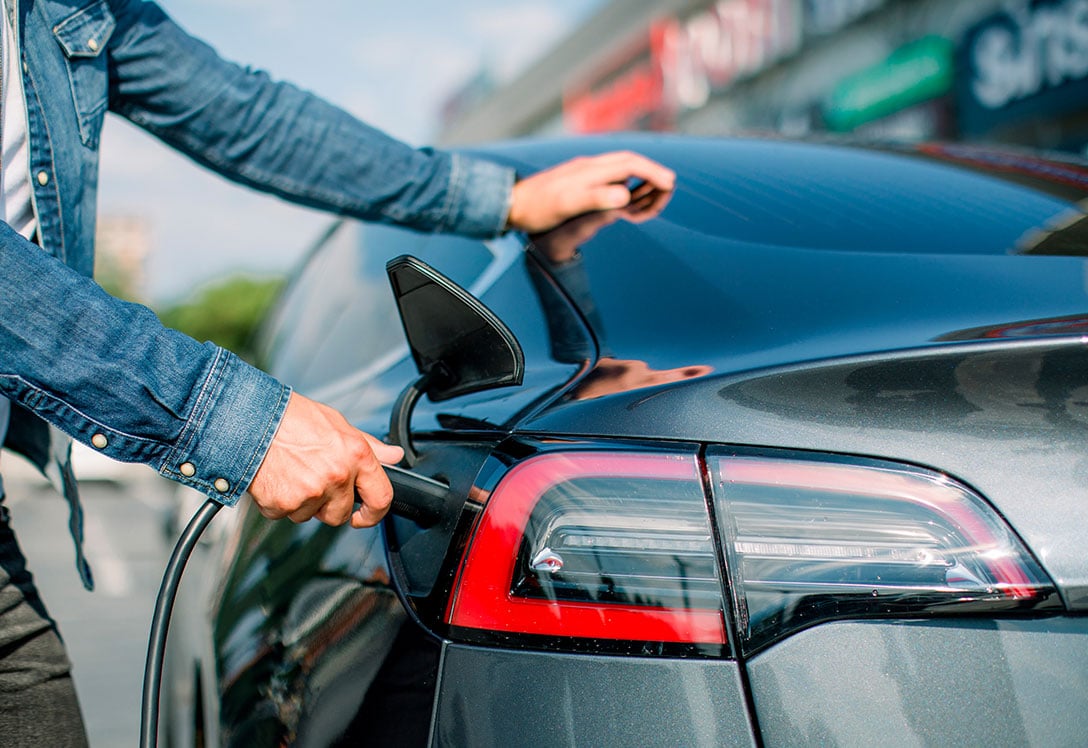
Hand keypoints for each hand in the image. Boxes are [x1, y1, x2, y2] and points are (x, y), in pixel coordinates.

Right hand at [247, 392, 404, 527]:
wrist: (249, 419)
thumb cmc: (291, 418)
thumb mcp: (338, 423)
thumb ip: (369, 446)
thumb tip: (393, 456)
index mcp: (355, 456)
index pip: (381, 497)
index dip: (375, 513)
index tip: (366, 515)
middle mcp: (336, 476)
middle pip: (341, 514)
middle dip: (329, 505)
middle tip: (313, 480)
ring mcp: (310, 493)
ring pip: (311, 516)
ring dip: (303, 502)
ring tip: (292, 472)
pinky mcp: (283, 504)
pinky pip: (285, 515)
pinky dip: (280, 502)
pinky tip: (277, 479)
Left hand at [507, 151, 674, 233]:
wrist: (511, 204)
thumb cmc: (537, 207)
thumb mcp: (567, 204)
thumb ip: (597, 197)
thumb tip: (625, 194)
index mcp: (590, 169)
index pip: (630, 163)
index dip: (652, 172)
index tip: (670, 183)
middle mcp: (590, 167)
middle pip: (629, 164)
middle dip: (651, 174)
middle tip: (668, 189)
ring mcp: (584, 174)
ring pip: (621, 171)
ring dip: (640, 181)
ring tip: (653, 195)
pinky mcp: (579, 183)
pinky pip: (609, 180)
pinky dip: (625, 186)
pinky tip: (626, 197)